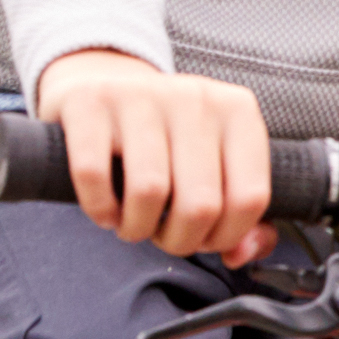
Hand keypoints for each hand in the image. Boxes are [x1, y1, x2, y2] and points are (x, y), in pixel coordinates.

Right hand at [34, 49, 273, 262]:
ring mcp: (140, 94)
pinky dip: (99, 208)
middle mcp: (194, 96)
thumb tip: (239, 254)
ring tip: (132, 224)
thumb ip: (241, 215)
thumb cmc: (165, 138)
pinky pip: (94, 174)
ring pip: (148, 192)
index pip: (249, 198)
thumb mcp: (214, 164)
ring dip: (137, 228)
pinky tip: (105, 209)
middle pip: (200, 204)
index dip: (225, 237)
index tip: (203, 239)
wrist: (102, 84)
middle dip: (179, 240)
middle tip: (162, 235)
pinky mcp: (89, 101)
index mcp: (237, 111)